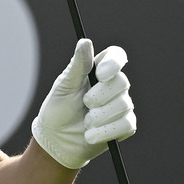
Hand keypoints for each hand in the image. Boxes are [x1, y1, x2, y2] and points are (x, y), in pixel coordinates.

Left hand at [29, 38, 136, 171]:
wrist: (57, 141)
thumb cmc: (57, 110)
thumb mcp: (64, 86)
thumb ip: (77, 66)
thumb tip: (85, 42)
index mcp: (98, 70)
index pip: (117, 56)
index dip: (113, 63)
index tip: (100, 74)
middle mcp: (112, 86)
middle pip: (122, 82)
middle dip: (100, 96)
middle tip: (84, 104)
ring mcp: (121, 105)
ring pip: (124, 105)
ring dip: (99, 116)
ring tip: (85, 123)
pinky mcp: (124, 126)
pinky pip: (126, 125)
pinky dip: (106, 131)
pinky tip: (90, 135)